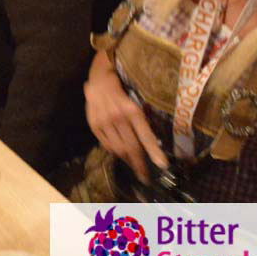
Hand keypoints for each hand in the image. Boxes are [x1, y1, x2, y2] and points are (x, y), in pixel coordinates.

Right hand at [84, 55, 167, 183]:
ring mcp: (104, 122)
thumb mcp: (136, 102)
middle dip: (140, 164)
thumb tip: (151, 144)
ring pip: (118, 149)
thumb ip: (141, 121)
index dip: (154, 152)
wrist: (99, 79)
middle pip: (131, 147)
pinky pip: (106, 145)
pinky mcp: (94, 125)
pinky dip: (115, 152)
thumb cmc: (123, 90)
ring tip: (134, 166)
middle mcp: (118, 117)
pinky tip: (120, 154)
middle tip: (145, 176)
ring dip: (127, 160)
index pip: (145, 136)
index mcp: (132, 111)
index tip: (162, 165)